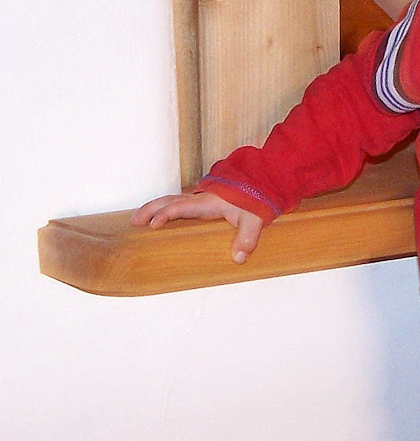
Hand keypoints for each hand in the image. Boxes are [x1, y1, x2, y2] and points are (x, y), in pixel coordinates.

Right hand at [131, 192, 264, 263]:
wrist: (262, 182)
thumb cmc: (256, 199)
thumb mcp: (254, 220)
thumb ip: (247, 238)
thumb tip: (238, 258)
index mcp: (208, 203)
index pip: (181, 206)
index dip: (166, 215)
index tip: (153, 225)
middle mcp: (200, 198)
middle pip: (168, 200)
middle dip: (150, 210)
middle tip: (134, 222)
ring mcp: (200, 198)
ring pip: (170, 199)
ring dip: (153, 208)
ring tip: (138, 220)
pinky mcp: (203, 200)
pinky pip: (177, 202)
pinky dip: (164, 207)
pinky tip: (158, 217)